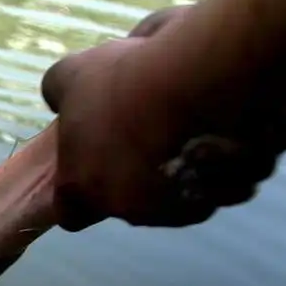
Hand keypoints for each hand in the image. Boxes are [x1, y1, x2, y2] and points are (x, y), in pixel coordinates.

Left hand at [40, 5, 285, 229]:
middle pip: (127, 202)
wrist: (199, 79)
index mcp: (83, 189)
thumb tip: (59, 96)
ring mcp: (178, 208)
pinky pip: (219, 186)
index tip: (94, 161)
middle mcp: (129, 209)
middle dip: (134, 175)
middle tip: (147, 131)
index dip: (79, 190)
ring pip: (175, 197)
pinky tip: (219, 130)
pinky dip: (218, 165)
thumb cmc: (124, 78)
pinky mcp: (227, 194)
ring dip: (177, 170)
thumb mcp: (71, 73)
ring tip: (186, 124)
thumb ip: (58, 91)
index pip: (71, 212)